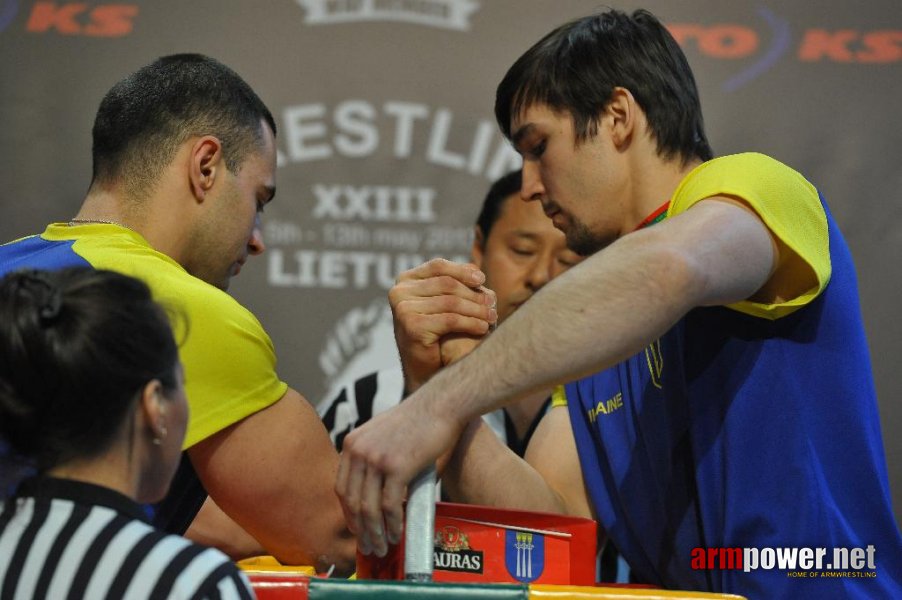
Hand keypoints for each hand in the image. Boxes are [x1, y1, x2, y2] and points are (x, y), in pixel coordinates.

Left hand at [335, 392, 463, 556]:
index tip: (358, 529)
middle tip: (370, 547)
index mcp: (352, 443)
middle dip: (360, 529)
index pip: (342, 488)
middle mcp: (358, 451)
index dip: (349, 513)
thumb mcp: (383, 435)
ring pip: (368, 507)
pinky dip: (392, 525)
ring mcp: (376, 459)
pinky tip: (398, 535)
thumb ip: (373, 458)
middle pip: (352, 501)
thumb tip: (375, 496)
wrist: (441, 405)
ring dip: (375, 533)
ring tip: (383, 547)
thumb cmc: (419, 421)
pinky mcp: (396, 467)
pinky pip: (389, 505)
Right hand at [390, 259, 495, 391]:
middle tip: (493, 304)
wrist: (423, 369)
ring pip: (451, 302)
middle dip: (474, 294)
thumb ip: (454, 283)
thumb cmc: (436, 332)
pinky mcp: (411, 326)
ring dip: (477, 310)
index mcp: (405, 280)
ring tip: (492, 317)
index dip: (462, 271)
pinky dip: (471, 323)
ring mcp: (403, 309)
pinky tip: (484, 328)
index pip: (438, 266)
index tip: (482, 280)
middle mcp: (399, 292)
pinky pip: (450, 319)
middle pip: (447, 284)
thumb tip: (475, 267)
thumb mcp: (442, 302)